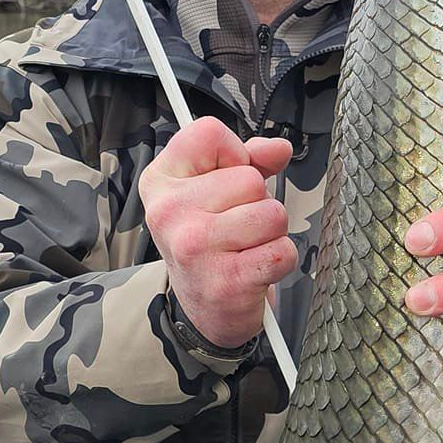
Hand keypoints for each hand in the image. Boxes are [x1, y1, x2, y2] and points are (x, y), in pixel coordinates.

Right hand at [139, 117, 296, 349]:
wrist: (202, 309)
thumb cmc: (210, 241)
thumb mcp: (214, 190)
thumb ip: (249, 159)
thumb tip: (279, 149)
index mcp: (160, 181)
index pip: (209, 133)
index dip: (234, 154)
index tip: (226, 180)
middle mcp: (169, 212)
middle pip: (250, 178)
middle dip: (257, 201)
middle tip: (236, 226)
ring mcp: (195, 248)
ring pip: (272, 214)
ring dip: (271, 232)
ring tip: (246, 246)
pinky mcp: (227, 281)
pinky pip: (282, 251)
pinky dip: (280, 260)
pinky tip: (255, 268)